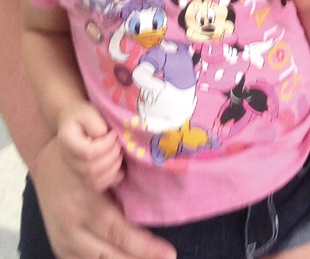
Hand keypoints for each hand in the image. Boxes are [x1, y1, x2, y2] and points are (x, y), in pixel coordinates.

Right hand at [30, 136, 176, 258]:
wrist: (47, 158)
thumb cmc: (82, 155)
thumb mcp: (102, 162)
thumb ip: (124, 183)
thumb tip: (156, 198)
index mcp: (84, 203)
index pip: (117, 231)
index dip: (143, 247)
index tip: (169, 254)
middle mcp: (71, 227)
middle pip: (107, 255)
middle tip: (167, 258)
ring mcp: (62, 240)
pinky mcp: (59, 246)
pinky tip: (126, 257)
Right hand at [58, 103, 122, 191]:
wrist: (72, 122)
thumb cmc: (82, 115)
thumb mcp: (87, 112)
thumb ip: (94, 123)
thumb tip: (104, 135)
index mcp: (67, 144)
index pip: (88, 153)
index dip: (105, 145)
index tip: (113, 133)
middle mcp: (70, 161)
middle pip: (92, 169)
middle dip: (112, 155)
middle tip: (118, 142)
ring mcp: (77, 172)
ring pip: (96, 181)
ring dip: (114, 166)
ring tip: (118, 151)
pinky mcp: (86, 177)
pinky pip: (100, 186)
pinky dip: (113, 177)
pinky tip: (118, 163)